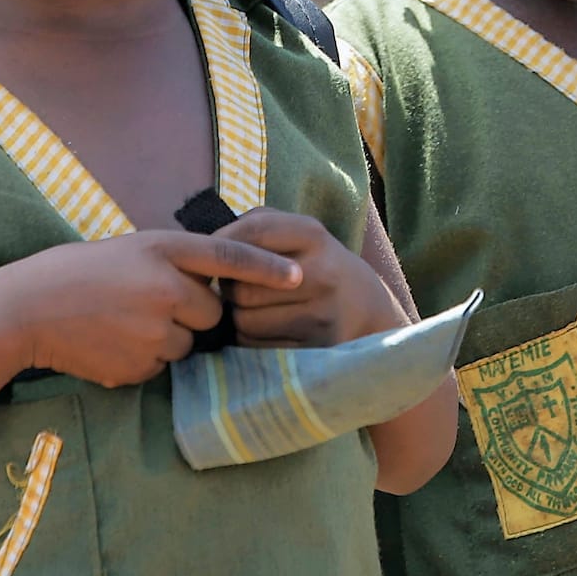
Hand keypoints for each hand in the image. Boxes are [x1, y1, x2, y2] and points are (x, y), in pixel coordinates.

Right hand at [0, 232, 303, 385]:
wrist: (25, 309)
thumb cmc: (78, 274)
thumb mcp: (129, 250)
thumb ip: (172, 263)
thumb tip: (211, 287)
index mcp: (160, 249)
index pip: (228, 256)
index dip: (266, 268)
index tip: (300, 274)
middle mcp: (163, 287)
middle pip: (210, 312)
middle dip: (190, 313)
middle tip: (145, 304)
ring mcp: (151, 329)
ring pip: (186, 344)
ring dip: (165, 338)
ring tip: (120, 323)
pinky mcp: (139, 365)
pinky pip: (160, 367)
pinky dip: (143, 358)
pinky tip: (111, 343)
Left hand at [214, 208, 405, 347]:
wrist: (369, 312)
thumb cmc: (320, 267)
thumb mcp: (302, 235)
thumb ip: (258, 226)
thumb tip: (207, 244)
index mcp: (315, 236)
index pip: (254, 231)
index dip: (223, 246)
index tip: (212, 257)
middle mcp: (322, 273)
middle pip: (241, 286)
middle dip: (230, 290)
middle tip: (238, 290)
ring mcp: (321, 314)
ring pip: (244, 321)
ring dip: (238, 318)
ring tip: (254, 311)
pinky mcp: (316, 349)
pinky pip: (257, 347)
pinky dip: (251, 341)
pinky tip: (267, 331)